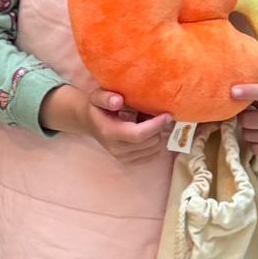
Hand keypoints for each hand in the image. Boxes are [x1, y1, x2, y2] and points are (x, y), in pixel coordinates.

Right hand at [42, 84, 171, 163]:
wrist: (91, 123)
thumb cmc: (97, 107)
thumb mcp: (97, 96)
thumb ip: (106, 97)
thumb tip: (118, 101)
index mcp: (109, 132)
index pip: (138, 134)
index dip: (156, 126)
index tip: (167, 115)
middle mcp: (116, 149)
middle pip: (149, 142)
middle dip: (159, 128)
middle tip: (159, 114)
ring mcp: (123, 158)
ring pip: (154, 149)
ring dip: (158, 135)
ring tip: (152, 122)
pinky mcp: (129, 162)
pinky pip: (152, 155)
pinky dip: (155, 143)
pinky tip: (149, 132)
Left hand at [232, 79, 257, 159]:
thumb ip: (248, 89)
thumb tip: (227, 87)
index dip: (249, 91)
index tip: (233, 91)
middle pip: (248, 120)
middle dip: (242, 118)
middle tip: (246, 115)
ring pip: (249, 135)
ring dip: (246, 131)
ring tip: (254, 126)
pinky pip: (255, 148)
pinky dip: (252, 144)